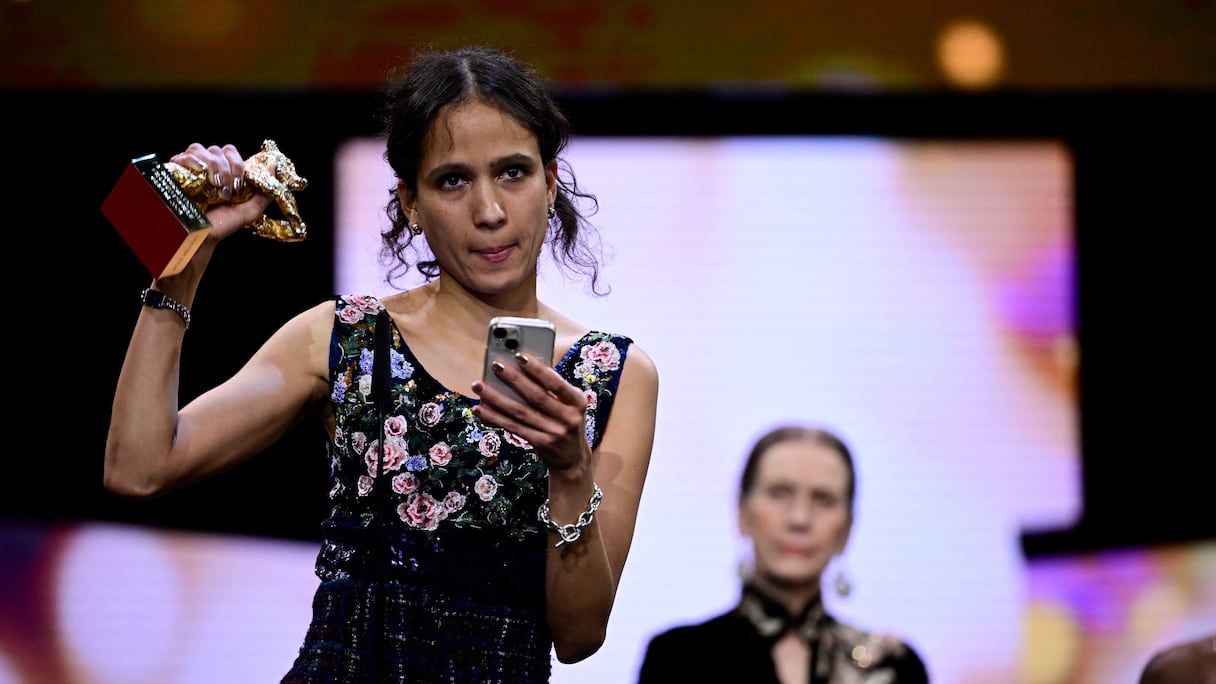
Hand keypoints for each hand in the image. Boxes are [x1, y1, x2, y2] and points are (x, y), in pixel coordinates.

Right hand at [168, 143, 273, 240]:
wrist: (202, 237)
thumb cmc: (224, 225)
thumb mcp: (251, 209)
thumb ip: (266, 189)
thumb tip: (274, 165)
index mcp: (224, 172)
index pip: (230, 151)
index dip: (237, 163)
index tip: (239, 184)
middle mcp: (207, 167)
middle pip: (216, 150)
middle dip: (226, 167)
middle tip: (227, 188)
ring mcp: (190, 169)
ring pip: (200, 149)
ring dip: (211, 165)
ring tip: (214, 186)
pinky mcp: (174, 172)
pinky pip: (182, 156)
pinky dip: (192, 162)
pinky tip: (199, 176)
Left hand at [472, 354, 591, 475]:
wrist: (573, 458)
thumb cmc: (567, 423)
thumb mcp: (570, 405)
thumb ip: (553, 389)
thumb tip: (522, 369)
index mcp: (578, 402)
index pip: (556, 383)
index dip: (538, 369)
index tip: (520, 356)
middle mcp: (568, 418)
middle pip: (536, 396)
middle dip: (514, 379)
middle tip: (496, 366)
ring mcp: (554, 433)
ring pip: (520, 412)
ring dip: (496, 398)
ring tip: (479, 386)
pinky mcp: (541, 444)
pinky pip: (513, 427)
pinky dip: (495, 417)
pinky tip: (480, 409)